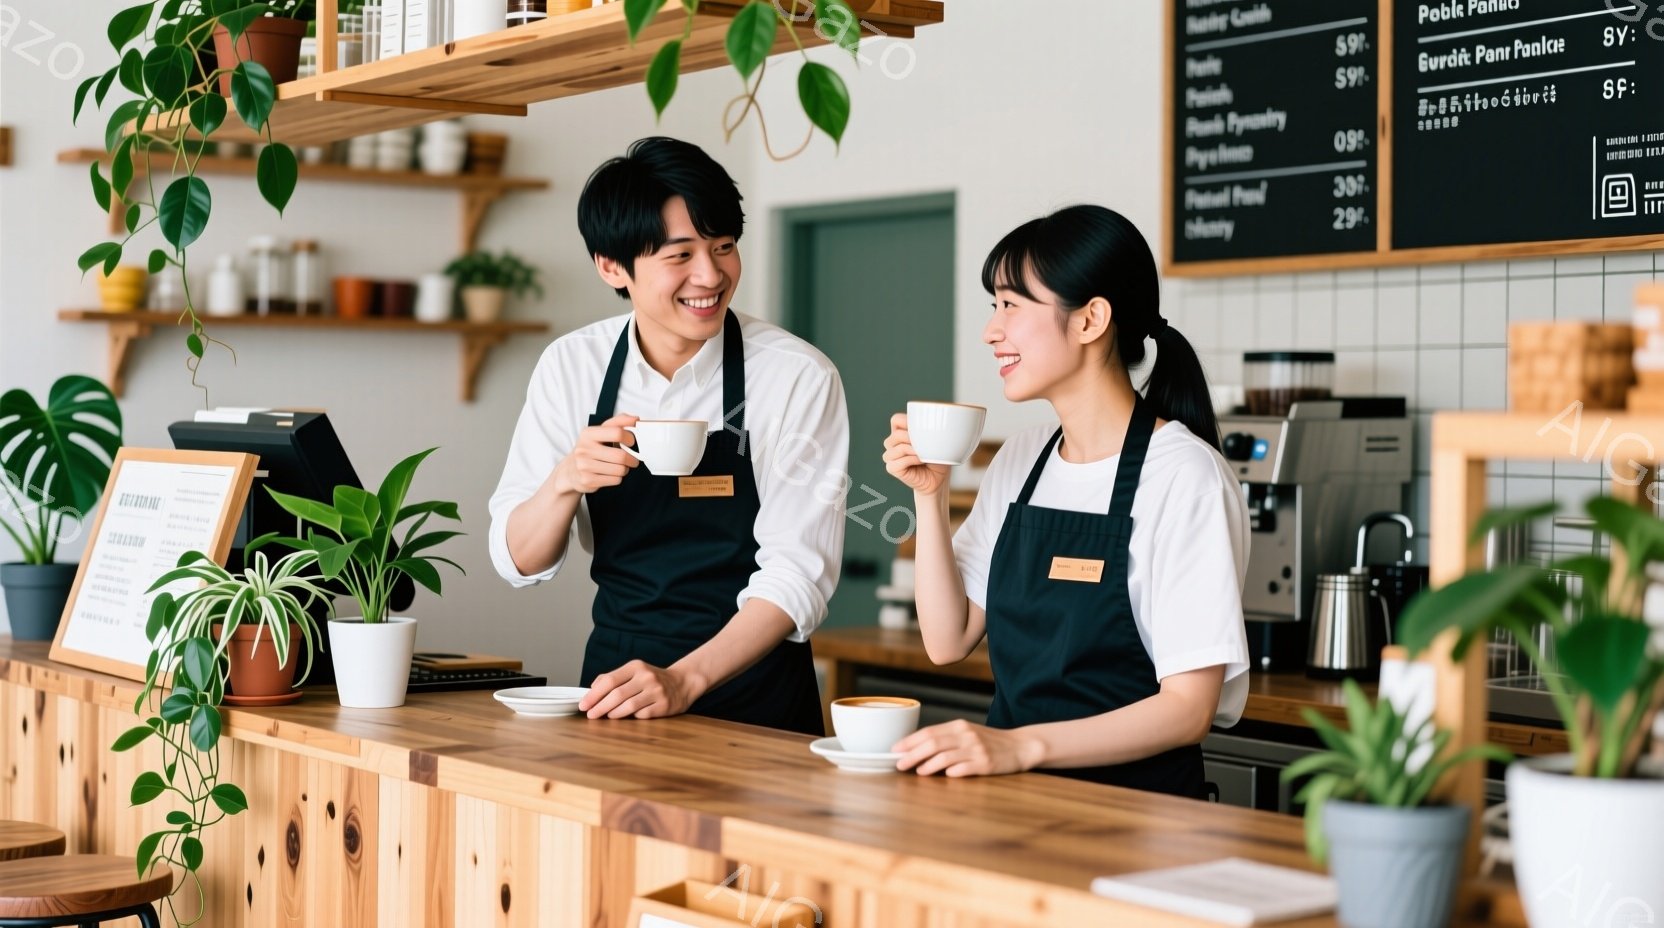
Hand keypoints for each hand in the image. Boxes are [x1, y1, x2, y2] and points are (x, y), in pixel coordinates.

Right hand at [553, 414, 639, 495]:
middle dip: (632, 459)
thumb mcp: (599, 432)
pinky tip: (611, 474)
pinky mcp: (588, 480)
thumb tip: (636, 419)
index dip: (629, 438)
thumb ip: (618, 422)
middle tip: (632, 459)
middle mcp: (584, 449)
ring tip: (619, 467)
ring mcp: (584, 466)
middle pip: (621, 455)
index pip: (617, 432)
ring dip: (625, 469)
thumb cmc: (590, 449)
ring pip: (620, 469)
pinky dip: (618, 478)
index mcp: (588, 434)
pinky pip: (615, 480)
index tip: (631, 442)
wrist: (570, 471)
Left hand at [579, 660, 701, 718]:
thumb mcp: (634, 672)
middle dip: (600, 707)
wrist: (683, 682)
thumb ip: (613, 677)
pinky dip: (632, 717)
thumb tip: (592, 688)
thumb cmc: (652, 679)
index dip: (594, 694)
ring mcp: (657, 691)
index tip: (583, 704)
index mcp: (636, 666)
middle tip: (590, 715)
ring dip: (614, 714)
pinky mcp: (664, 706)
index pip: (610, 680)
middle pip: (617, 695)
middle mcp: (647, 677)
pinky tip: (629, 716)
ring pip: (629, 706)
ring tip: (607, 716)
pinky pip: (642, 715)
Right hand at [882, 413, 950, 496]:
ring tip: (924, 454)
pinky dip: (910, 460)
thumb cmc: (937, 458)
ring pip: (896, 447)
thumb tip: (932, 427)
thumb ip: (930, 431)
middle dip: (912, 437)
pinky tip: (921, 461)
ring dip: (912, 449)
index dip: (907, 421)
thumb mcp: (936, 441)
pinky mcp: (892, 468)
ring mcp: (891, 456)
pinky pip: (897, 462)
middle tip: (926, 444)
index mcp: (901, 432)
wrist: (938, 478)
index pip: (896, 420)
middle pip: (896, 434)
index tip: (922, 428)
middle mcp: (893, 443)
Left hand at [893, 719, 1043, 776]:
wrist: (1020, 746)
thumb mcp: (967, 734)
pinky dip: (950, 772)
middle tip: (899, 764)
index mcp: (960, 726)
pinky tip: (943, 776)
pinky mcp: (986, 764)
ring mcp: (976, 749)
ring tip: (917, 772)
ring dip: (927, 765)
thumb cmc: (989, 742)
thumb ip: (946, 739)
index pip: (929, 732)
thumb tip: (916, 750)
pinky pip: (963, 768)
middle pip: (933, 743)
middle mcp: (966, 735)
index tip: (895, 749)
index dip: (910, 741)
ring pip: (945, 756)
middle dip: (912, 754)